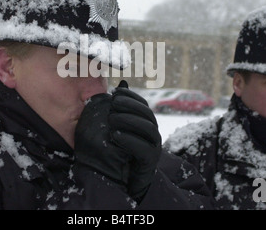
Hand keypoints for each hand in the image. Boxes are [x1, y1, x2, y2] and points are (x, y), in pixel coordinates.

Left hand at [74, 81, 160, 201]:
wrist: (121, 182)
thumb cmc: (117, 152)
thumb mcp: (115, 127)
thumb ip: (118, 108)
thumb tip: (121, 83)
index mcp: (145, 123)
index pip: (142, 104)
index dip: (130, 96)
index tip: (115, 92)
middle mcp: (152, 133)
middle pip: (147, 114)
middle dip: (130, 106)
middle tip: (113, 103)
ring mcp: (154, 147)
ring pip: (148, 129)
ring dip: (129, 121)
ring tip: (111, 119)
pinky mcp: (150, 161)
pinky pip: (144, 149)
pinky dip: (129, 140)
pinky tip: (115, 135)